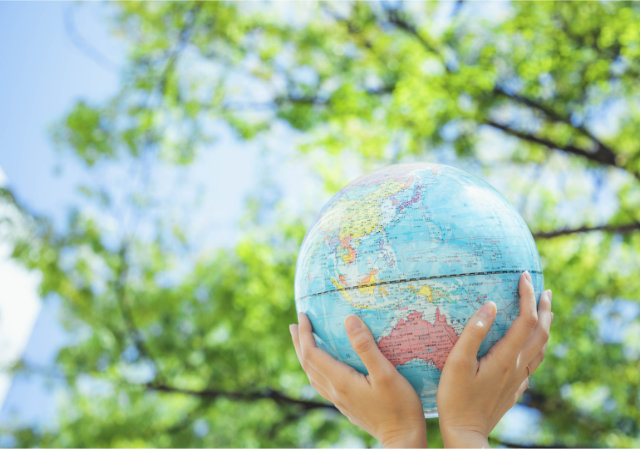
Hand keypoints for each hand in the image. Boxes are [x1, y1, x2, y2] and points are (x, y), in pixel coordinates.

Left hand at [290, 312, 426, 447]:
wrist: (403, 440)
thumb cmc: (399, 406)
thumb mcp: (386, 373)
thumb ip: (366, 347)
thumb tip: (349, 320)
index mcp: (340, 381)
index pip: (312, 353)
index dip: (305, 333)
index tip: (303, 315)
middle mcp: (334, 391)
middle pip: (307, 364)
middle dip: (299, 342)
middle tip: (295, 323)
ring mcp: (339, 400)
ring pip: (312, 375)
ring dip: (305, 356)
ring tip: (304, 341)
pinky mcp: (346, 405)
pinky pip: (321, 383)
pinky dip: (315, 369)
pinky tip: (324, 367)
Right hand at [437, 271, 552, 447]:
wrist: (466, 434)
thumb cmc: (455, 397)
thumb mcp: (457, 362)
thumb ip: (473, 332)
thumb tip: (490, 305)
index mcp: (506, 357)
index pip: (526, 320)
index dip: (527, 296)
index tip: (524, 276)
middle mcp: (518, 366)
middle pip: (541, 332)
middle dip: (544, 308)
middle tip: (544, 289)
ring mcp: (519, 379)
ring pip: (541, 348)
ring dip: (545, 326)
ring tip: (543, 311)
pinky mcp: (514, 389)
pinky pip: (533, 362)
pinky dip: (536, 345)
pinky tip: (528, 346)